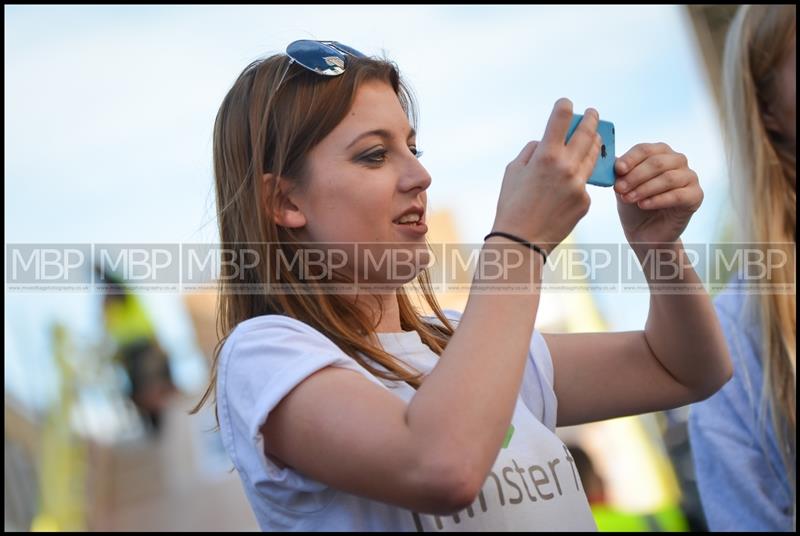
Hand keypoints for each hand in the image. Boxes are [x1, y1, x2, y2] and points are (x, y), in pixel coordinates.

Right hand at [492, 98, 601, 253]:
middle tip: (593, 113)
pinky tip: (571, 182)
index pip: (561, 118)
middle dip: (591, 119)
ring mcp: (579, 185)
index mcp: (545, 155)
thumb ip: (532, 150)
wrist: (521, 240)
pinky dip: (579, 179)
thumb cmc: (512, 204)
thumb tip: (546, 141)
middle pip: (586, 133)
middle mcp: (566, 166)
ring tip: (594, 137)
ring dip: (594, 144)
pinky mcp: (585, 201)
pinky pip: (585, 183)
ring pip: (592, 157)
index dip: (564, 106)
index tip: (566, 104)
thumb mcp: (513, 171)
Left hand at [614, 143, 703, 244]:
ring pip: (669, 178)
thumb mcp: (622, 186)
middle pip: (657, 162)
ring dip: (645, 188)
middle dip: (635, 176)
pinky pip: (678, 195)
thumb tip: (609, 159)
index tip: (618, 170)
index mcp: (659, 153)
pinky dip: (658, 200)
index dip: (630, 159)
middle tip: (619, 188)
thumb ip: (619, 172)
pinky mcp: (696, 196)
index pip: (645, 149)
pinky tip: (643, 205)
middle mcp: (677, 161)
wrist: (644, 232)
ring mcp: (689, 177)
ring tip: (628, 198)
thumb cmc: (634, 205)